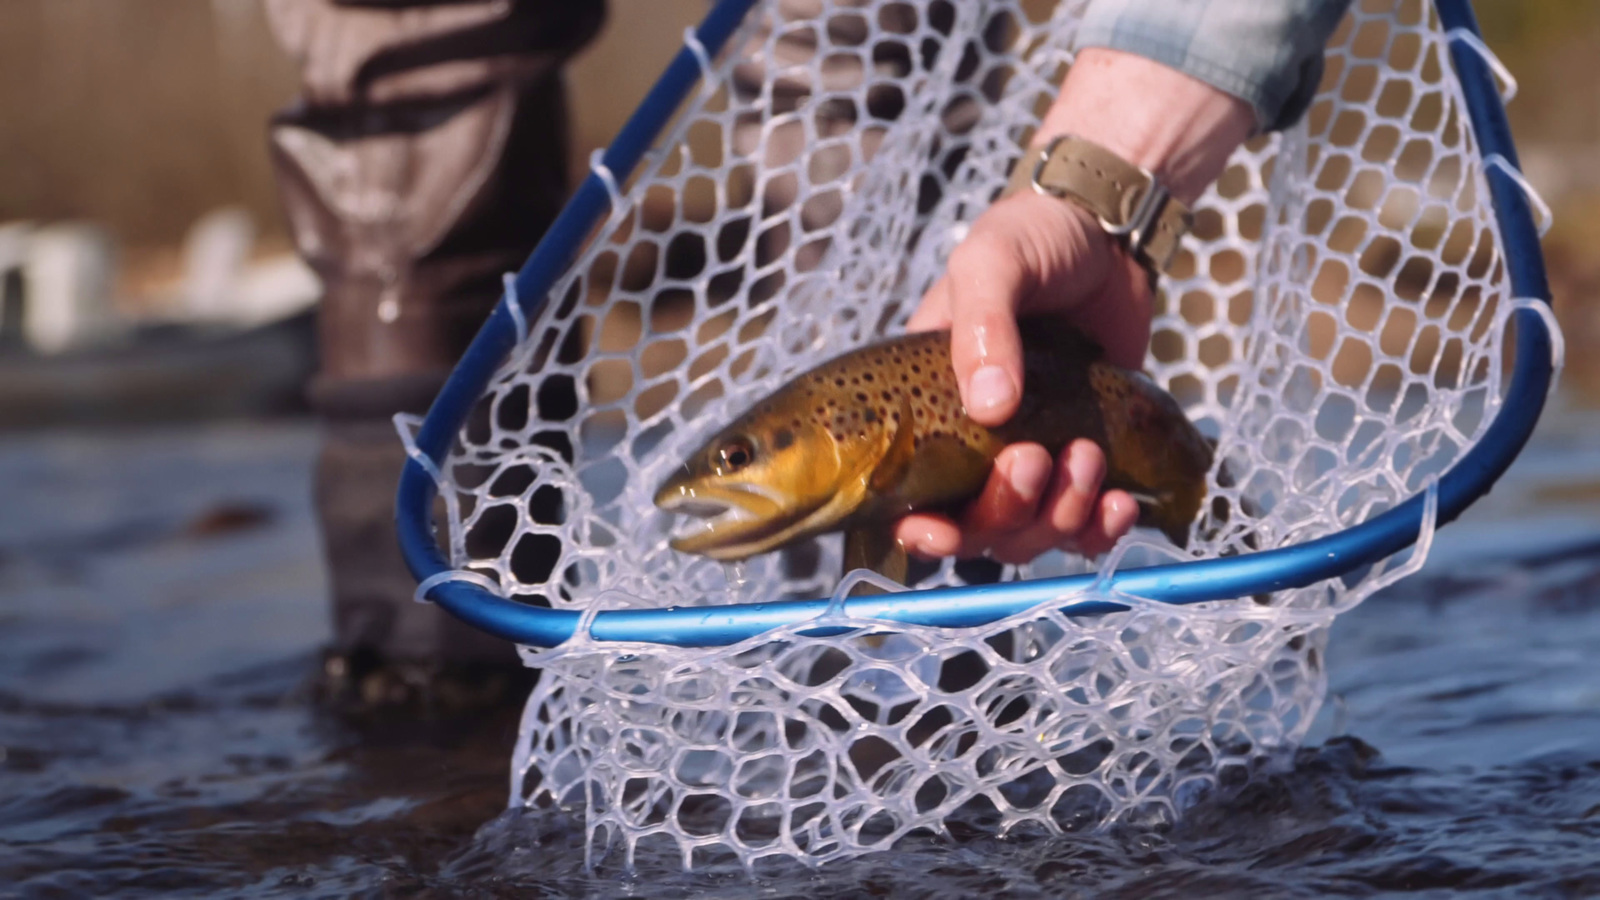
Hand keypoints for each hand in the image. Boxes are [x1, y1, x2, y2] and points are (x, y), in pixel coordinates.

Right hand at [895, 192, 1150, 562]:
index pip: (909, 495)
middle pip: (977, 526)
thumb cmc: (1033, 238)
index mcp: (927, 405)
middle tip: (1034, 459)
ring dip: (1059, 514)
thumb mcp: (992, 262)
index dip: (921, 528)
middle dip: (1004, 510)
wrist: (1110, 232)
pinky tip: (1121, 503)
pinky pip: (1086, 525)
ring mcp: (1032, 453)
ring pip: (1032, 531)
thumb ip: (983, 324)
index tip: (939, 530)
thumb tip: (989, 408)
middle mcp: (973, 443)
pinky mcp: (1085, 456)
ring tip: (1087, 457)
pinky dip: (1101, 529)